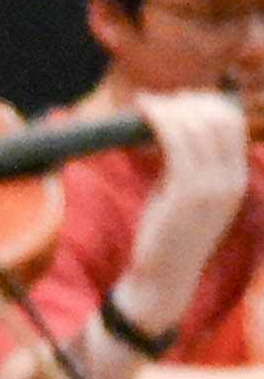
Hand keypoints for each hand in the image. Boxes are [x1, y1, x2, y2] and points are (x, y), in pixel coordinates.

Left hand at [122, 88, 249, 336]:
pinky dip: (159, 121)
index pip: (233, 123)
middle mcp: (231, 179)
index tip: (180, 101)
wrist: (164, 277)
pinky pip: (176, 143)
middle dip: (189, 102)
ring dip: (171, 108)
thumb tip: (172, 126)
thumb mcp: (186, 193)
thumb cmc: (169, 234)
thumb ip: (187, 162)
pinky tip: (142, 111)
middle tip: (161, 101)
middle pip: (220, 118)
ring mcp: (212, 187)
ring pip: (198, 126)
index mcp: (236, 178)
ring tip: (147, 105)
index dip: (207, 103)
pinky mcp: (187, 194)